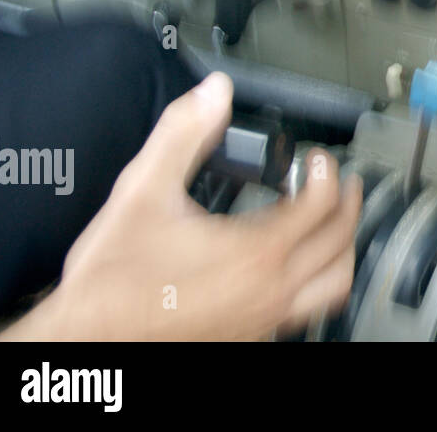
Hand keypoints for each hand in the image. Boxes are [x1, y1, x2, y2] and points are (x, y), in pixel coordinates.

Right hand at [0, 72, 362, 340]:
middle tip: (342, 184)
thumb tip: (212, 95)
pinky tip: (294, 272)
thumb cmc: (111, 282)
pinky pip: (307, 311)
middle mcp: (271, 289)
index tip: (316, 159)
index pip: (321, 204)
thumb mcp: (141, 191)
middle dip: (348, 205)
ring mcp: (265, 319)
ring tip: (334, 227)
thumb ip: (181, 135)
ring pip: (334, 285)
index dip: (326, 171)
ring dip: (342, 250)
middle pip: (340, 243)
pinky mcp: (251, 337)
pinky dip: (315, 284)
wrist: (88, 342)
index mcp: (256, 251)